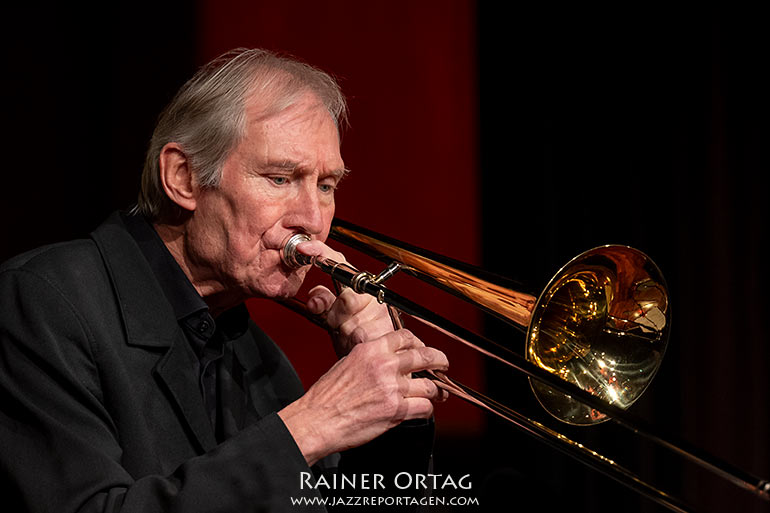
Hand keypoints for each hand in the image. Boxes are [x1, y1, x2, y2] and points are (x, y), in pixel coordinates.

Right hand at [278, 329, 448, 465]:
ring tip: (435, 393)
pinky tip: (423, 409)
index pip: (405, 337)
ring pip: (429, 385)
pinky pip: (424, 407)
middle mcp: (384, 365)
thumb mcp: (347, 363)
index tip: (422, 348)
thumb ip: (370, 358)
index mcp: (371, 350)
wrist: (317, 419)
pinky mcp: (395, 411)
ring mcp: (392, 388)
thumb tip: (386, 359)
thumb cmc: (327, 396)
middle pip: (426, 356)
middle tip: (443, 364)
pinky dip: (427, 409)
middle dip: (439, 360)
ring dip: (435, 390)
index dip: (418, 342)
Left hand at [297, 240, 393, 356]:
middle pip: (347, 299)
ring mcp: (383, 313)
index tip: (304, 249)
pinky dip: (354, 344)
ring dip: (345, 335)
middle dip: (336, 317)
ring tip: (350, 338)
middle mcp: (373, 295)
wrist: (381, 358)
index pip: (339, 263)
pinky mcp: (389, 332)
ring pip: (351, 322)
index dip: (321, 253)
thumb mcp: (334, 318)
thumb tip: (315, 299)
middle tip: (339, 326)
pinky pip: (361, 337)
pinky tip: (357, 345)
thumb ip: (323, 303)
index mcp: (359, 286)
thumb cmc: (357, 337)